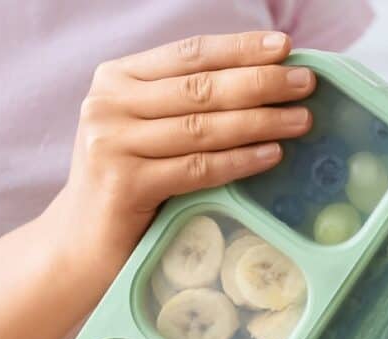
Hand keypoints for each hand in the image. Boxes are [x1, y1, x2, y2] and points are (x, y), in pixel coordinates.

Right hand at [50, 31, 314, 286]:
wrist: (81, 242)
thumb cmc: (130, 182)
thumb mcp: (149, 130)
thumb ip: (187, 104)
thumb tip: (265, 82)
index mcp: (117, 78)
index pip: (190, 54)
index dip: (240, 48)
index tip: (285, 46)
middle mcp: (108, 104)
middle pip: (200, 88)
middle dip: (260, 82)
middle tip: (306, 83)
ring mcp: (112, 144)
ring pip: (202, 127)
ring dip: (260, 122)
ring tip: (302, 120)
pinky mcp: (124, 184)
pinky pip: (197, 169)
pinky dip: (239, 161)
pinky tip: (273, 156)